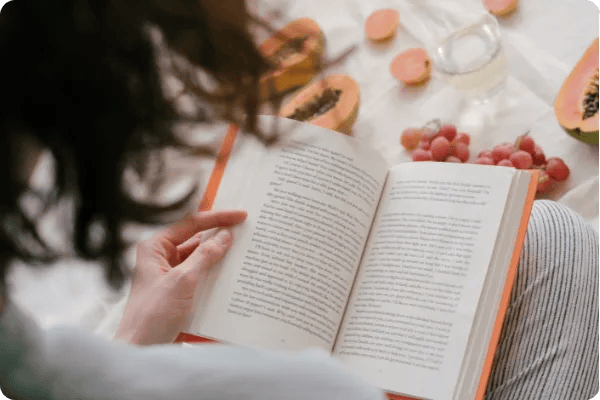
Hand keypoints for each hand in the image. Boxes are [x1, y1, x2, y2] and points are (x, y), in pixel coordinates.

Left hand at [115, 209, 246, 344]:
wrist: (141, 350)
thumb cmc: (151, 315)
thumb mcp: (182, 281)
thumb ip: (204, 256)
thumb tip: (224, 236)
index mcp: (155, 248)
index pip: (190, 224)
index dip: (217, 218)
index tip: (240, 216)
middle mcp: (161, 258)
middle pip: (196, 239)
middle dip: (220, 236)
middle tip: (246, 230)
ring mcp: (170, 275)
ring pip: (200, 258)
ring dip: (220, 256)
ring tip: (244, 251)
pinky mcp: (179, 291)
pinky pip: (201, 276)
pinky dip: (216, 274)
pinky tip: (233, 275)